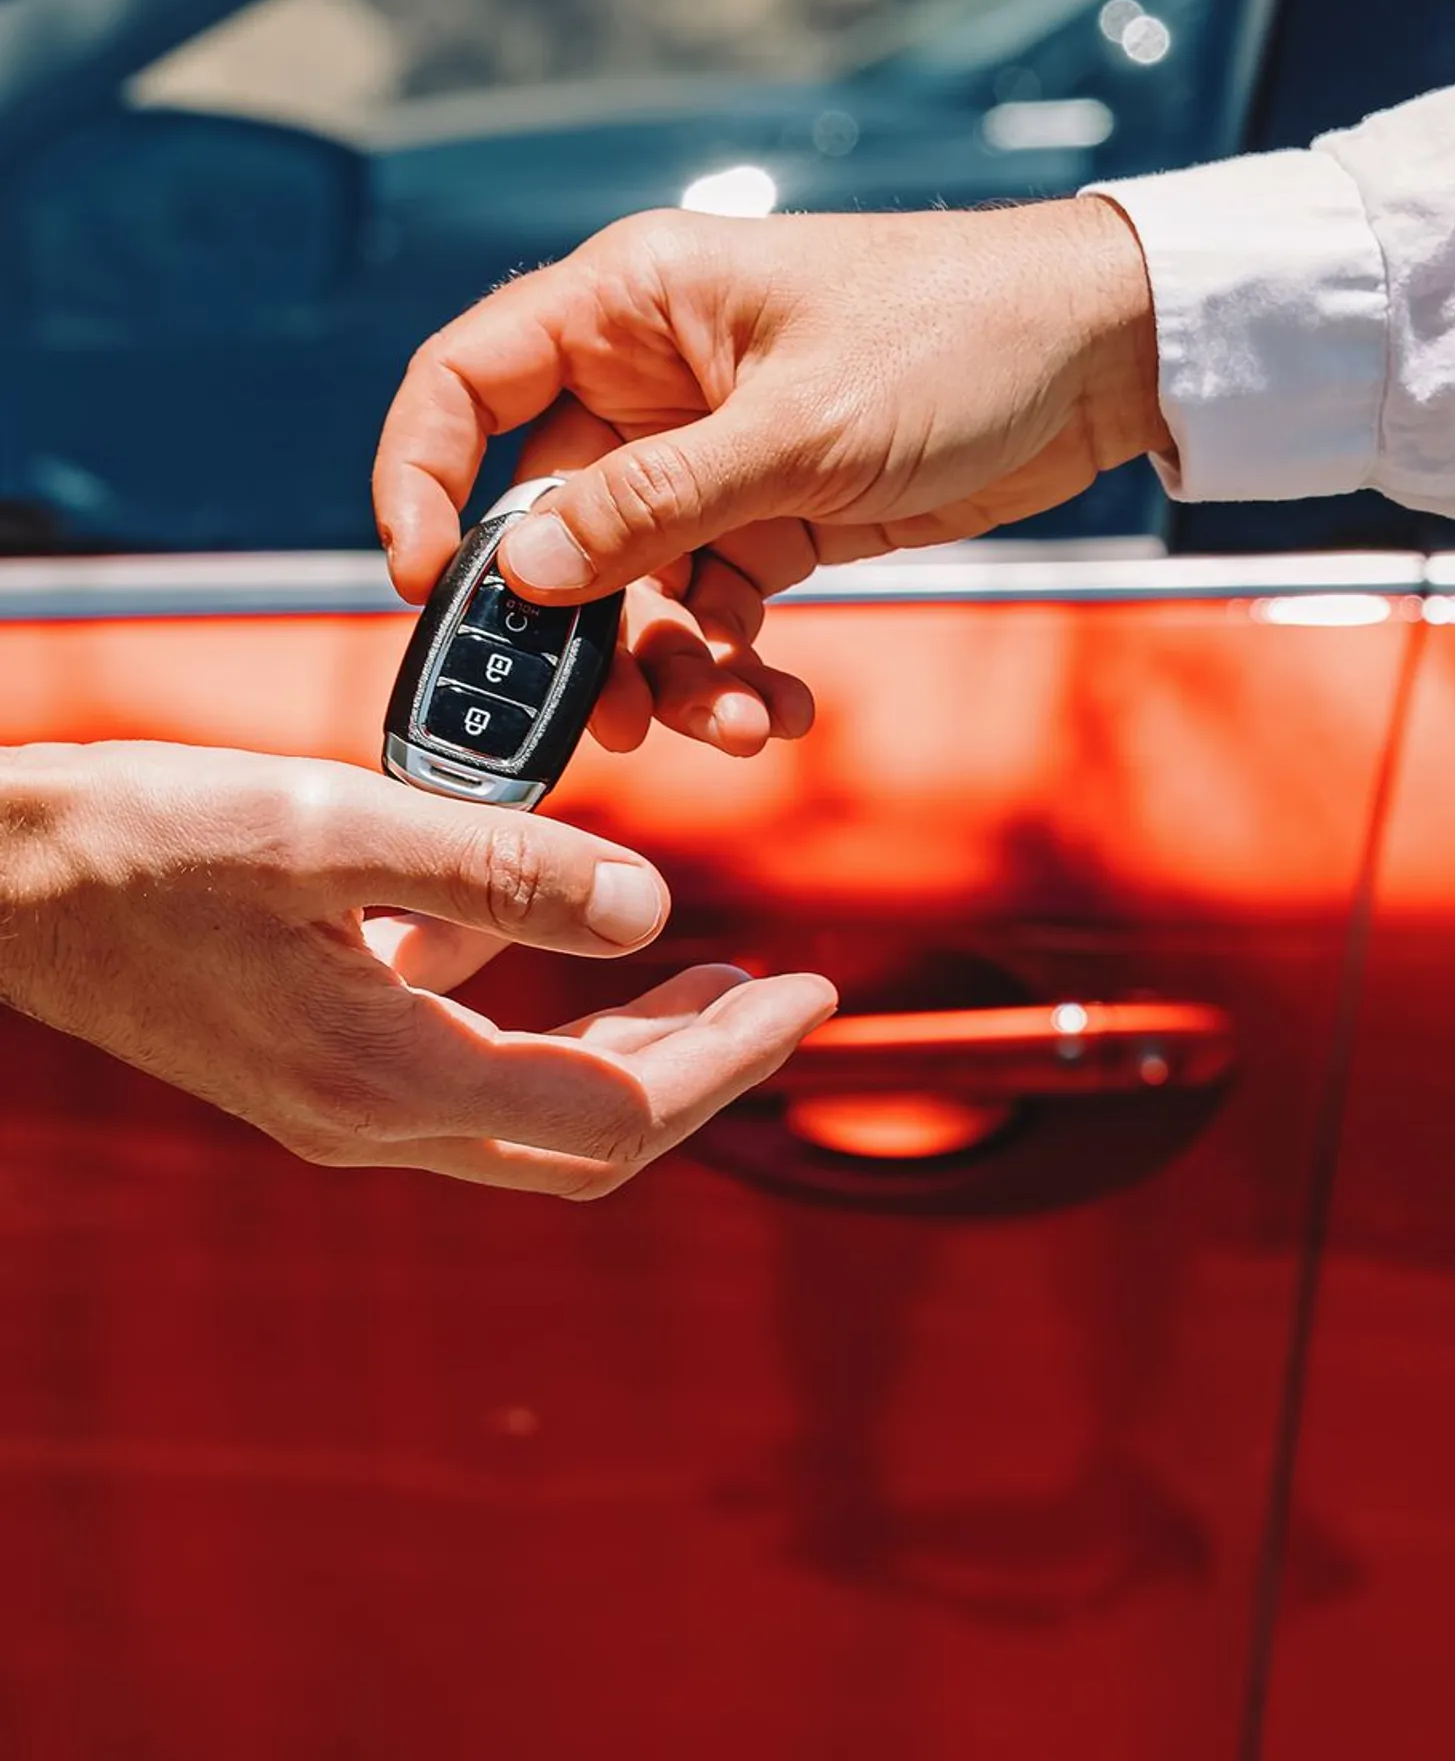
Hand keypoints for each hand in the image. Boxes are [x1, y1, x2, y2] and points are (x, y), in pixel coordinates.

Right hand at [0, 743, 835, 1195]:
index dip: (728, 1060)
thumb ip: (495, 866)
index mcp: (385, 1077)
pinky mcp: (325, 1066)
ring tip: (716, 974)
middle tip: (788, 994)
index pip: (615, 1110)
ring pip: (540, 1106)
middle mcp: (374, 1118)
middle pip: (593, 1132)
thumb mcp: (326, 827)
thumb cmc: (138, 842)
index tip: (811, 999)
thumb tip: (649, 905)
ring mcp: (346, 1103)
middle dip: (705, 1066)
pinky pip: (474, 1062)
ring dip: (635, 1047)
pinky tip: (572, 934)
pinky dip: (548, 1017)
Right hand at [373, 196, 1164, 734]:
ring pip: (638, 587)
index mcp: (629, 309)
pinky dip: (736, 665)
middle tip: (601, 719)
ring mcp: (715, 461)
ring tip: (727, 725)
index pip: (467, 384)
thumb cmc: (953, 340)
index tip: (424, 587)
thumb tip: (518, 572)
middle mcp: (654, 385)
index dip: (420, 480)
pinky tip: (777, 709)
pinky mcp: (775, 522)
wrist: (1099, 361)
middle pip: (550, 520)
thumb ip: (653, 505)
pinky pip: (715, 609)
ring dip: (669, 668)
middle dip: (576, 628)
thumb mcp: (796, 430)